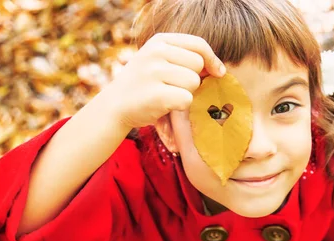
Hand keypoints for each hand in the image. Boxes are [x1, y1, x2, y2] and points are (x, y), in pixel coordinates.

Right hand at [100, 33, 225, 129]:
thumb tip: (219, 68)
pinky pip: (186, 99)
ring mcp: (154, 72)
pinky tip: (164, 105)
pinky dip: (180, 106)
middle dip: (193, 78)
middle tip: (174, 87)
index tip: (218, 72)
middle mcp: (155, 52)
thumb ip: (184, 58)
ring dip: (186, 93)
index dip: (212, 59)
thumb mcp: (158, 61)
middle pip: (198, 64)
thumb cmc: (144, 85)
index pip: (198, 44)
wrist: (114, 106)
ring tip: (167, 95)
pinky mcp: (156, 94)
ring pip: (193, 82)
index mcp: (159, 41)